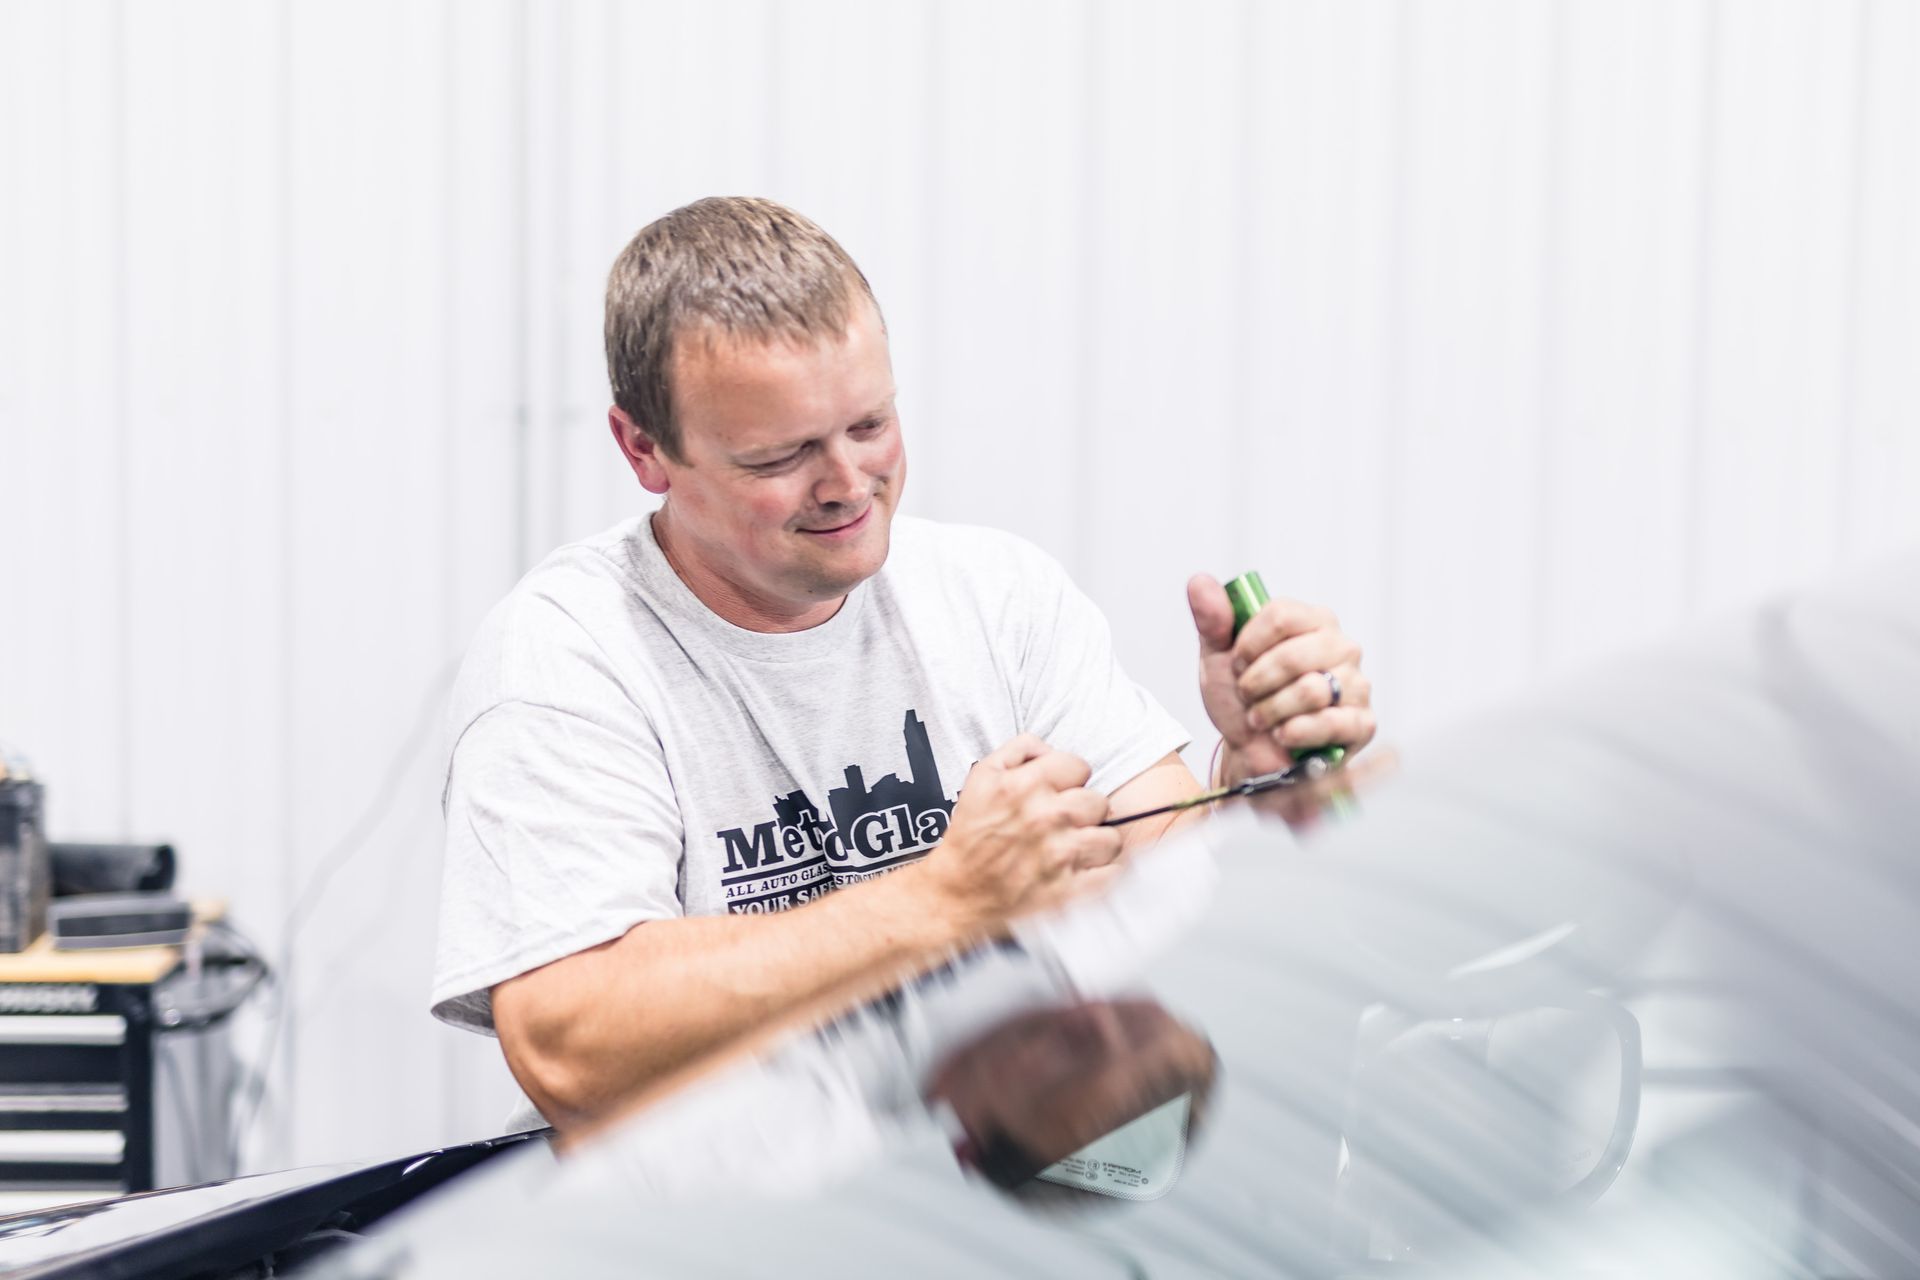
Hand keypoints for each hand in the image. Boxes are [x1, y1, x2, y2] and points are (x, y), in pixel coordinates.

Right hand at [915, 734, 1121, 935]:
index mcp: (1025, 785)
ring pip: (1109, 839)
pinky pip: (1110, 874)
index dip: (1071, 779)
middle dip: (1084, 811)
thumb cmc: (971, 835)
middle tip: (1066, 824)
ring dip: (1096, 844)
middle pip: (1099, 801)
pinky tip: (1083, 872)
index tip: (1060, 794)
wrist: (957, 892)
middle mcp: (1045, 817)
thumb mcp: (982, 776)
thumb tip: (1051, 749)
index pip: (1080, 766)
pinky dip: (1102, 874)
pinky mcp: (1069, 890)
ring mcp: (1060, 855)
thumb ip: (1020, 749)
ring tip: (1075, 849)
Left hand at [1187, 574, 1376, 786]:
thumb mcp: (1218, 657)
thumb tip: (1199, 581)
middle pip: (1294, 654)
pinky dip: (1296, 732)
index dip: (1249, 644)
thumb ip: (1212, 620)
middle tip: (1247, 695)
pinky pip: (1331, 723)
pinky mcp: (1361, 723)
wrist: (1249, 752)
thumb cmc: (1242, 700)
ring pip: (1310, 690)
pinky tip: (1282, 735)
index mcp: (1311, 621)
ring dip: (1271, 710)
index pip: (1281, 615)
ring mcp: (1356, 684)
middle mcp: (1340, 646)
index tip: (1237, 663)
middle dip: (1257, 682)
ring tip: (1261, 718)